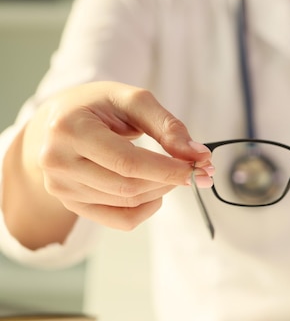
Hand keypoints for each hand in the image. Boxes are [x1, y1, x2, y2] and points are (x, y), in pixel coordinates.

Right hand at [11, 81, 212, 237]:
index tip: (201, 167)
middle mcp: (57, 161)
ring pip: (128, 203)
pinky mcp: (71, 205)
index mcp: (69, 129)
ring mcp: (61, 188)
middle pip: (129, 186)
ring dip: (161, 190)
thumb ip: (167, 126)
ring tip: (173, 171)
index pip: (127, 162)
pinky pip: (120, 220)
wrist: (57, 122)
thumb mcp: (132, 100)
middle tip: (195, 168)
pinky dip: (147, 208)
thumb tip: (198, 155)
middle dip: (170, 179)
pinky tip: (156, 191)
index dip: (168, 169)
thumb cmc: (98, 106)